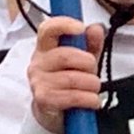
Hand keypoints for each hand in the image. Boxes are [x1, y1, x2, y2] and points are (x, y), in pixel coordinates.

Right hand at [27, 16, 106, 133]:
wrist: (54, 109)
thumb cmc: (69, 76)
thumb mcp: (83, 57)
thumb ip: (91, 42)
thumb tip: (95, 29)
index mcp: (46, 46)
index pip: (48, 29)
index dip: (64, 24)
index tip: (81, 28)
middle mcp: (38, 62)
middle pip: (65, 55)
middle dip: (88, 63)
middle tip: (94, 70)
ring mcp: (38, 81)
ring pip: (72, 78)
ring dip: (91, 83)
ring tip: (94, 87)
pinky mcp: (43, 100)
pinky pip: (71, 96)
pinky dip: (88, 98)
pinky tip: (92, 100)